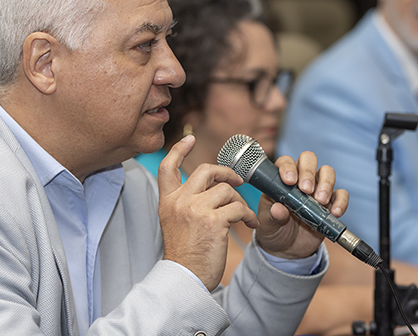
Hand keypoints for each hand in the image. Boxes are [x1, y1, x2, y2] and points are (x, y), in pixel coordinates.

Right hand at [157, 135, 257, 290]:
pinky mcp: (214, 221)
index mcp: (167, 201)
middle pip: (205, 170)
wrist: (184, 280)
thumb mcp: (174, 223)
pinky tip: (250, 225)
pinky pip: (238, 208)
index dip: (179, 149)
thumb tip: (208, 187)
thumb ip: (185, 203)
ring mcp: (196, 209)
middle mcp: (180, 201)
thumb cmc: (184, 255)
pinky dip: (248, 216)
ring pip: (227, 190)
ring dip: (240, 202)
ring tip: (244, 216)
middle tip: (237, 181)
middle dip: (225, 172)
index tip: (189, 138)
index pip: (167, 167)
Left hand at [255, 151, 347, 259]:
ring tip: (320, 201)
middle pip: (308, 159)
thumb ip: (272, 216)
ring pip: (327, 172)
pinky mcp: (331, 203)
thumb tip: (278, 209)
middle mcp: (300, 180)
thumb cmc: (273, 230)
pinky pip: (341, 194)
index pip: (286, 162)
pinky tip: (335, 212)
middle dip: (308, 171)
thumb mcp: (267, 225)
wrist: (286, 250)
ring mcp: (317, 189)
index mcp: (280, 179)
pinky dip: (341, 201)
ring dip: (326, 183)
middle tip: (306, 190)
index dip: (288, 167)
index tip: (289, 181)